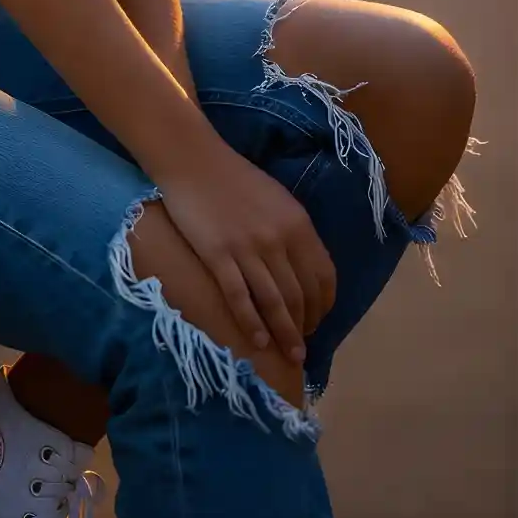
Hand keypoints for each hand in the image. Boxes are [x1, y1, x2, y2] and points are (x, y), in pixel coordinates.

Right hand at [153, 131, 336, 365]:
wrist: (193, 161)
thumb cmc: (235, 178)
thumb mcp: (278, 199)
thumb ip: (294, 233)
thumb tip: (304, 271)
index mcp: (298, 224)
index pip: (323, 277)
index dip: (324, 305)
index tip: (318, 321)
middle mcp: (277, 239)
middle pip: (299, 296)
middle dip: (304, 326)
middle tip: (301, 345)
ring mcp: (247, 249)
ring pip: (274, 303)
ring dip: (285, 334)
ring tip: (290, 356)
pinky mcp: (218, 256)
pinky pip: (239, 298)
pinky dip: (252, 324)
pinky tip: (258, 342)